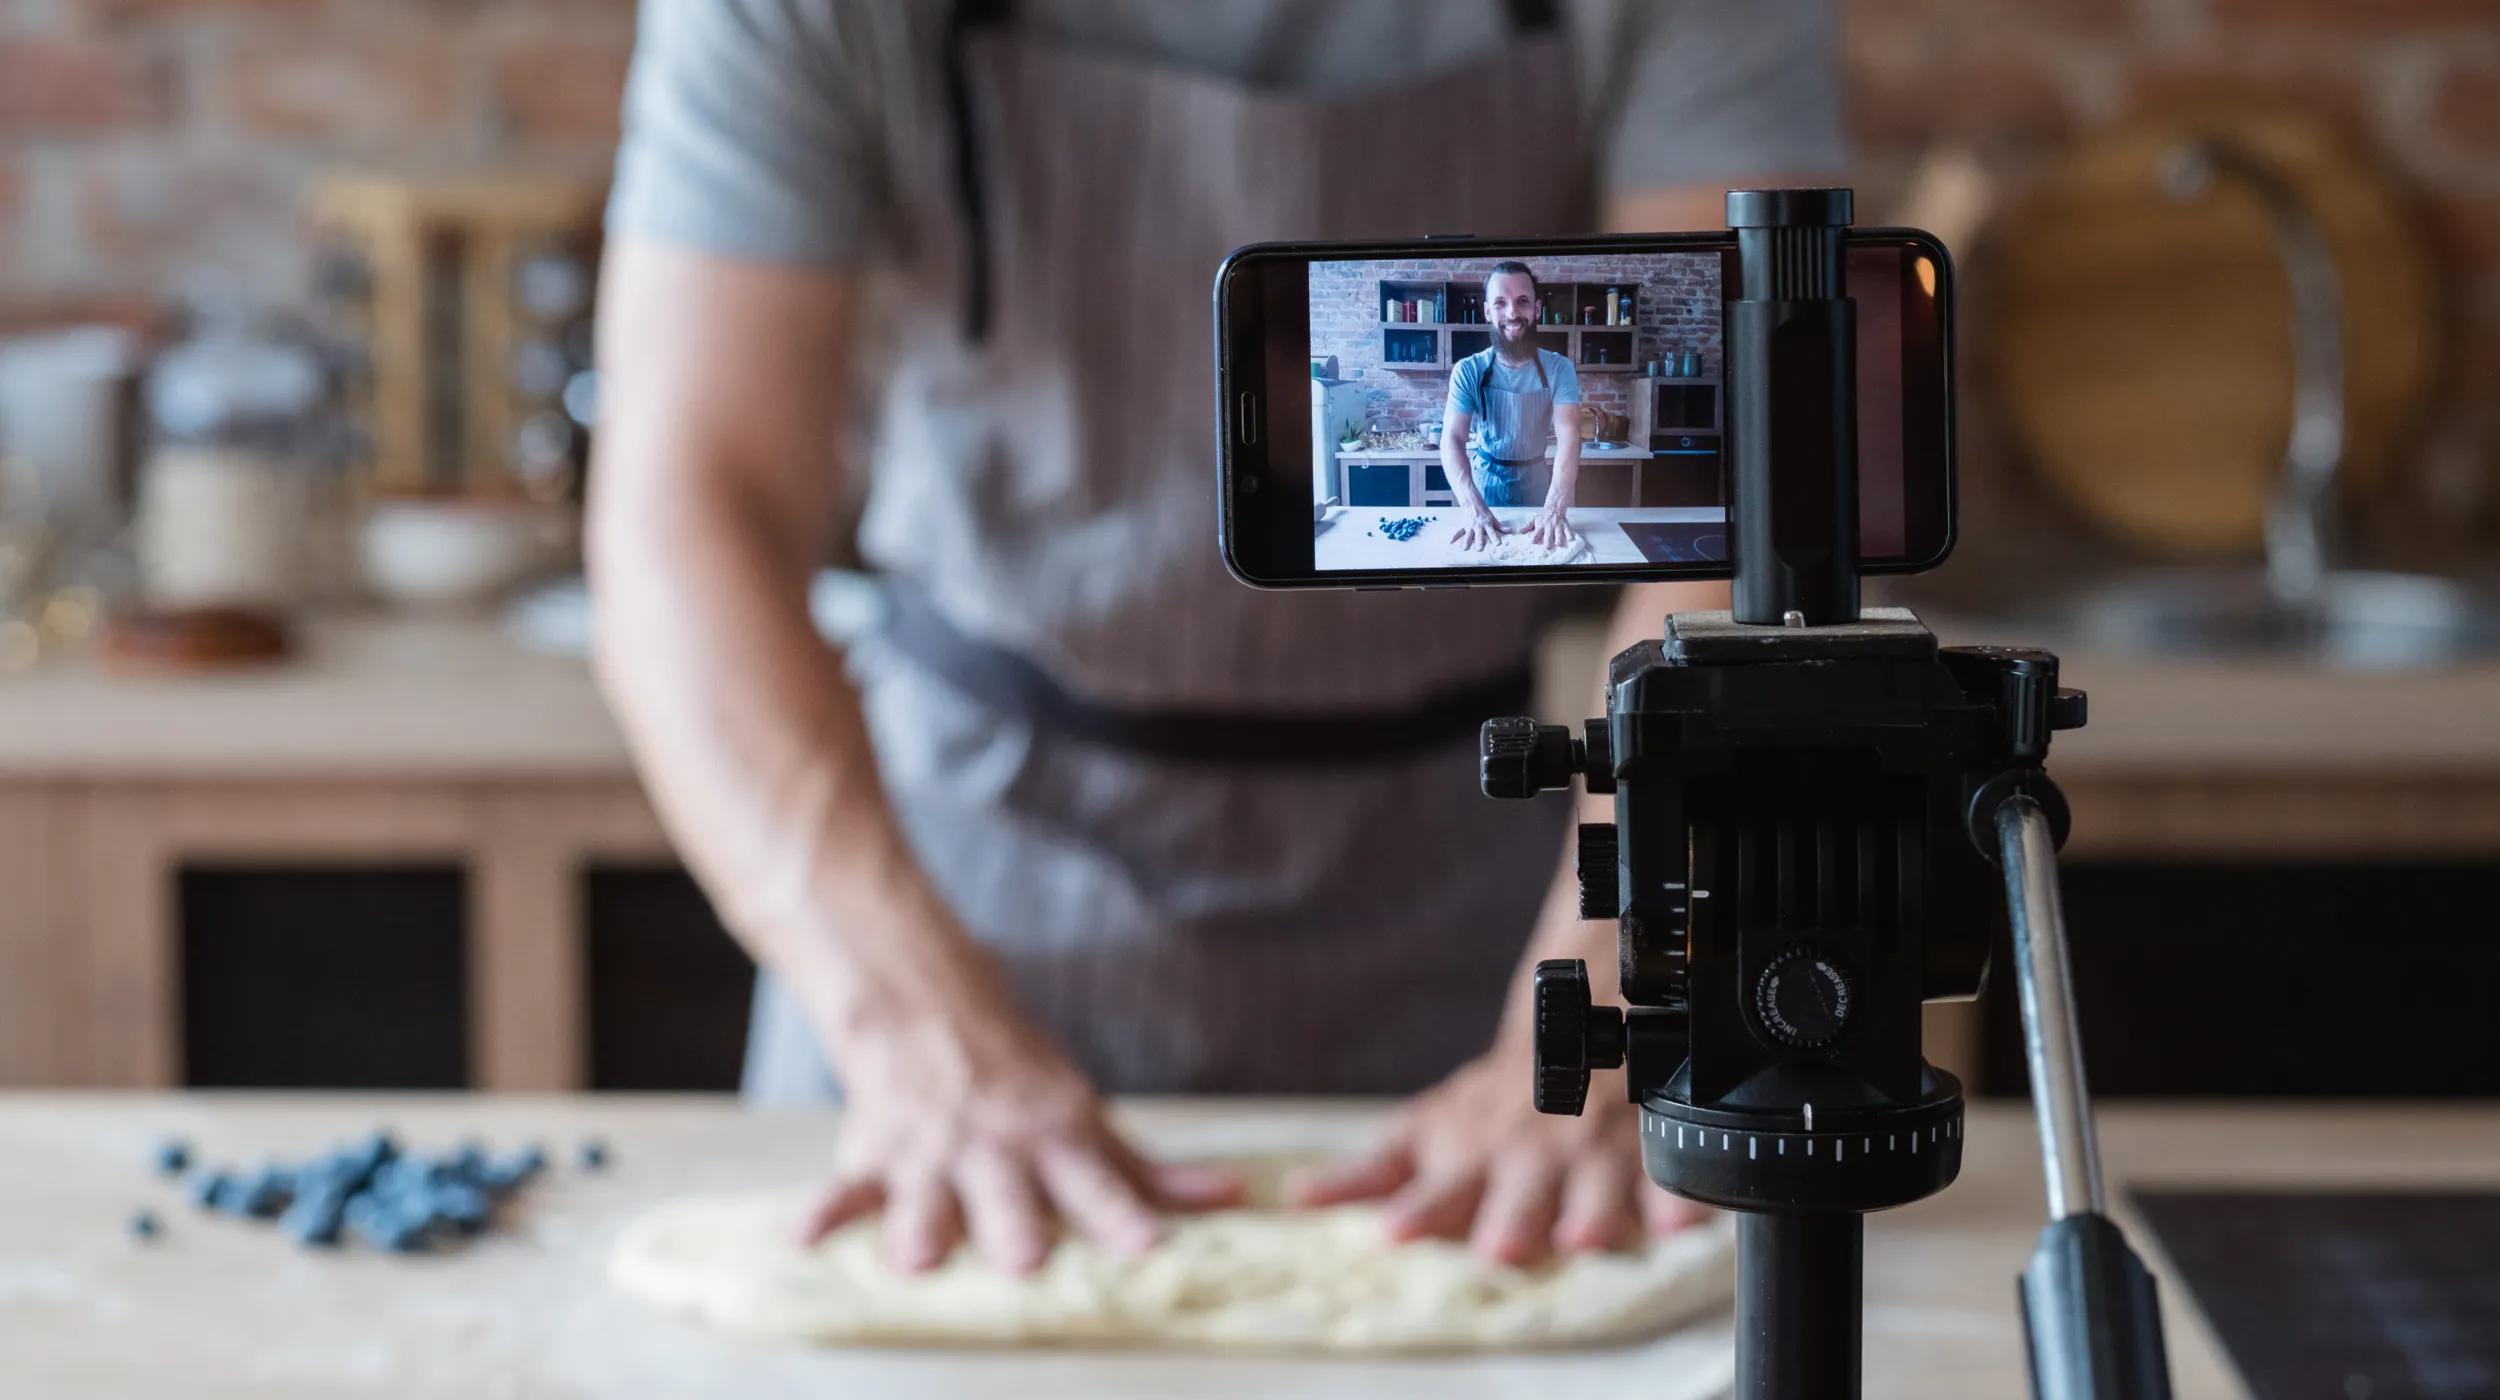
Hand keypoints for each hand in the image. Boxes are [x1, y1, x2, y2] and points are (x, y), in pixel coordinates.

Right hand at [804, 1011, 1243, 1273]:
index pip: (1098, 1183)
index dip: (1122, 1216)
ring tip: (917, 1260)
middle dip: (1015, 1229)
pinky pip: (844, 1189)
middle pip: (1009, 1198)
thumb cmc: (1019, 1076)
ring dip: (921, 1226)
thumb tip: (1234, 1200)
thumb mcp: (1085, 1114)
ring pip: (926, 1197)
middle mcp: (996, 1150)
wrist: (925, 1003)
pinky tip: (802, 1242)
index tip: (1148, 1246)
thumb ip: (1147, 1171)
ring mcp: (932, 1153)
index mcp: (1056, 1138)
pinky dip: (822, 1215)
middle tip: (1027, 1260)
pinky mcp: (874, 1155)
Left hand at [1286, 1040, 1703, 1266]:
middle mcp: (1530, 1161)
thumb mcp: (1425, 1132)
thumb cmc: (1491, 1107)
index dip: (1421, 1212)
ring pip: (1595, 1188)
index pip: (1441, 1193)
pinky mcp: (1646, 1155)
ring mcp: (1589, 1156)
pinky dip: (1677, 1199)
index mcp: (1473, 1160)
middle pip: (1521, 1197)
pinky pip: (1669, 1178)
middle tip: (1500, 1247)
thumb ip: (1368, 1175)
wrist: (1575, 1029)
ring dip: (1591, 1212)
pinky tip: (1682, 1222)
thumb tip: (1298, 1199)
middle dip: (1512, 1222)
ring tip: (1585, 1238)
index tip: (1396, 1232)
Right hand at [1450, 506, 1503, 550]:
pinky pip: (1458, 531)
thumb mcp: (1493, 519)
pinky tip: (1450, 542)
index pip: (1492, 533)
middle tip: (1479, 549)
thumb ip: (1501, 527)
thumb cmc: (1484, 513)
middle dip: (1479, 542)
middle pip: (1479, 535)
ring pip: (1468, 535)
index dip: (1495, 538)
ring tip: (1464, 548)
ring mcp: (1470, 526)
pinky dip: (1454, 536)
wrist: (1473, 503)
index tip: (1497, 544)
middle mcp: (1479, 526)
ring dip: (1466, 541)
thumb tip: (1510, 531)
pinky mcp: (1463, 526)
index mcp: (1487, 524)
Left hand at [1524, 502, 1575, 550]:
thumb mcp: (1534, 519)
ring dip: (1558, 543)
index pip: (1535, 537)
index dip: (1534, 541)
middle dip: (1548, 545)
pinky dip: (1570, 537)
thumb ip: (1527, 526)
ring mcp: (1557, 526)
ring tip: (1557, 543)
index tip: (1535, 541)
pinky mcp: (1565, 525)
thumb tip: (1520, 532)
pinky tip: (1569, 539)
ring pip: (1559, 538)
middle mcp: (1549, 527)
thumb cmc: (1544, 515)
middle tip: (1548, 545)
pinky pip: (1569, 532)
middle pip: (1548, 540)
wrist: (1554, 506)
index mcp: (1540, 526)